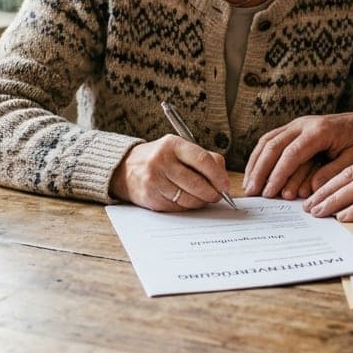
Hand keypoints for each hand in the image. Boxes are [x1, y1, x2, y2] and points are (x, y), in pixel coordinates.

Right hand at [110, 135, 229, 210]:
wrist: (126, 168)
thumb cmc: (161, 158)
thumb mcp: (180, 149)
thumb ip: (204, 158)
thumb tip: (222, 179)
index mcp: (173, 144)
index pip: (203, 160)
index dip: (218, 175)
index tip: (225, 185)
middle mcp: (161, 161)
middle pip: (196, 183)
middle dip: (212, 192)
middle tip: (219, 196)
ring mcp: (154, 180)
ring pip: (188, 198)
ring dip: (201, 201)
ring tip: (204, 198)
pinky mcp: (150, 197)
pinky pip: (177, 207)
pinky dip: (187, 206)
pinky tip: (187, 200)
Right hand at [244, 110, 352, 198]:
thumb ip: (334, 172)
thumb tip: (311, 188)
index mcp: (320, 130)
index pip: (291, 154)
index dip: (278, 174)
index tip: (269, 193)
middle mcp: (305, 123)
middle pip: (274, 146)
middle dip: (260, 170)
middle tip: (252, 192)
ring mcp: (298, 124)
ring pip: (268, 141)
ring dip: (256, 162)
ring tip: (248, 184)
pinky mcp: (296, 128)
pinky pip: (272, 139)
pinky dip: (261, 155)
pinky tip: (255, 171)